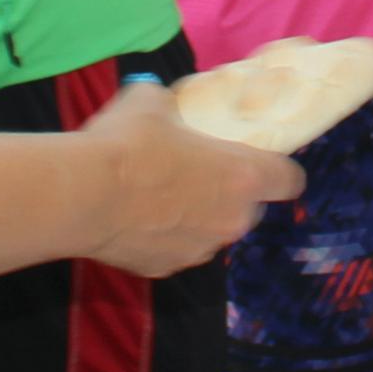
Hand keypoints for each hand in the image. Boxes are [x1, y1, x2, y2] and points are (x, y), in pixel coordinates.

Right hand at [70, 82, 304, 276]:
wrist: (82, 195)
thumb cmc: (129, 142)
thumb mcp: (152, 101)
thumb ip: (171, 106)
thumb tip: (163, 106)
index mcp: (243, 177)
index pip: (290, 180)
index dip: (279, 170)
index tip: (260, 162)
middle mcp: (231, 220)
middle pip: (248, 210)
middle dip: (229, 196)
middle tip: (197, 175)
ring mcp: (199, 250)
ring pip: (210, 233)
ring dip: (196, 218)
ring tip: (157, 198)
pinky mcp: (164, 270)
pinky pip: (174, 250)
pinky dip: (162, 239)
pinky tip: (134, 220)